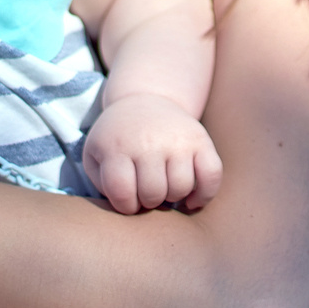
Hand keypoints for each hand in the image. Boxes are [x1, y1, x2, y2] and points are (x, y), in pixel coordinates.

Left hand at [81, 96, 223, 213]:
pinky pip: (212, 176)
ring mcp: (177, 140)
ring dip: (173, 198)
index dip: (125, 205)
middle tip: (146, 192)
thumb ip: (102, 184)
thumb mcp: (96, 155)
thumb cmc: (118, 138)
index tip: (127, 199)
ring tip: (164, 189)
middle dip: (148, 202)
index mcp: (117, 146)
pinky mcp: (201, 140)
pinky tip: (191, 199)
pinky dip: (205, 195)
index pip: (122, 192)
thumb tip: (129, 207)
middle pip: (153, 193)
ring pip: (181, 187)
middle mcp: (148, 141)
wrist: (145, 100)